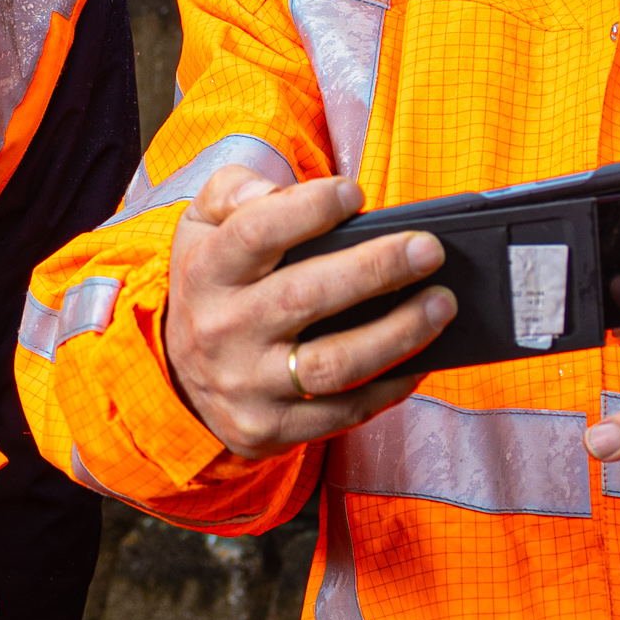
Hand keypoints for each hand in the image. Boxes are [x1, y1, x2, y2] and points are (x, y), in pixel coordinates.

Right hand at [163, 166, 452, 458]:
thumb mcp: (201, 226)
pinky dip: (390, 386)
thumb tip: (279, 190)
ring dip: (398, 334)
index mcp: (206, 272)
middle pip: (305, 297)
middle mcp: (221, 331)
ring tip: (441, 303)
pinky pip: (343, 412)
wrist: (178, 380)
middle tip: (428, 249)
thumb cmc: (212, 287)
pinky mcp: (269, 428)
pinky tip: (421, 357)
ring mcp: (246, 386)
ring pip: (333, 364)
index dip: (308, 209)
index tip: (354, 194)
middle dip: (376, 270)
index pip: (255, 234)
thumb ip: (233, 191)